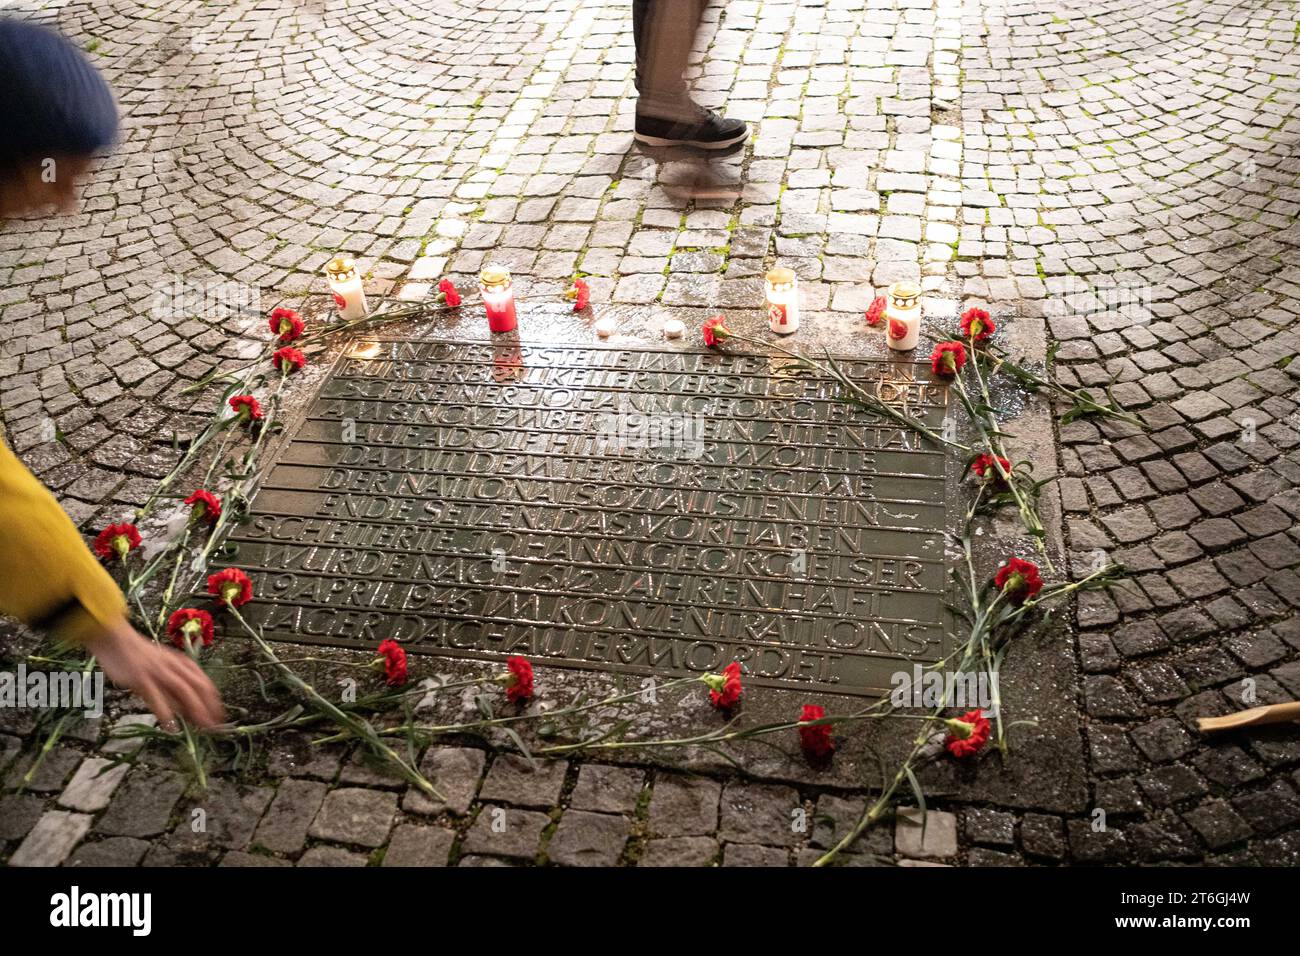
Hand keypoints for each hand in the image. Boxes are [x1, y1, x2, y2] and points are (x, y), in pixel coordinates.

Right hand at [83, 618, 224, 729]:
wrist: (117, 641)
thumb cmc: (141, 657)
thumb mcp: (165, 667)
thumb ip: (176, 684)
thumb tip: (189, 708)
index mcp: (183, 663)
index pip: (205, 683)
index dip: (215, 702)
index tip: (220, 717)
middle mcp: (175, 666)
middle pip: (198, 687)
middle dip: (209, 707)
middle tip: (215, 727)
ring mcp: (159, 672)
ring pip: (183, 690)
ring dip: (195, 709)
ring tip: (201, 727)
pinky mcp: (142, 678)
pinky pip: (156, 697)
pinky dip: (165, 712)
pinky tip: (170, 726)